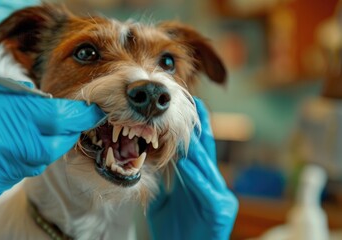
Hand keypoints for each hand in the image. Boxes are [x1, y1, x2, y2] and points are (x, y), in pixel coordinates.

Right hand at [0, 76, 104, 212]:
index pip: (60, 118)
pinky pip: (11, 178)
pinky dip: (10, 165)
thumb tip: (48, 105)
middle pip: (54, 147)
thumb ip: (15, 98)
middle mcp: (1, 148)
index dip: (81, 115)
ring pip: (33, 164)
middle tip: (58, 124)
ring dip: (32, 149)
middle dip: (61, 135)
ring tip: (7, 135)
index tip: (92, 112)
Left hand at [147, 97, 237, 239]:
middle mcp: (212, 185)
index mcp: (199, 182)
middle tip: (198, 105)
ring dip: (196, 149)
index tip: (189, 109)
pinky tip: (187, 164)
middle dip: (201, 129)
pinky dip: (196, 177)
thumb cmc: (175, 230)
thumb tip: (153, 158)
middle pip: (206, 153)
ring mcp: (219, 197)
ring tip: (189, 128)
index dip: (193, 130)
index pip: (196, 151)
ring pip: (207, 168)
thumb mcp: (164, 200)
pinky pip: (207, 190)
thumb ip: (164, 179)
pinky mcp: (220, 210)